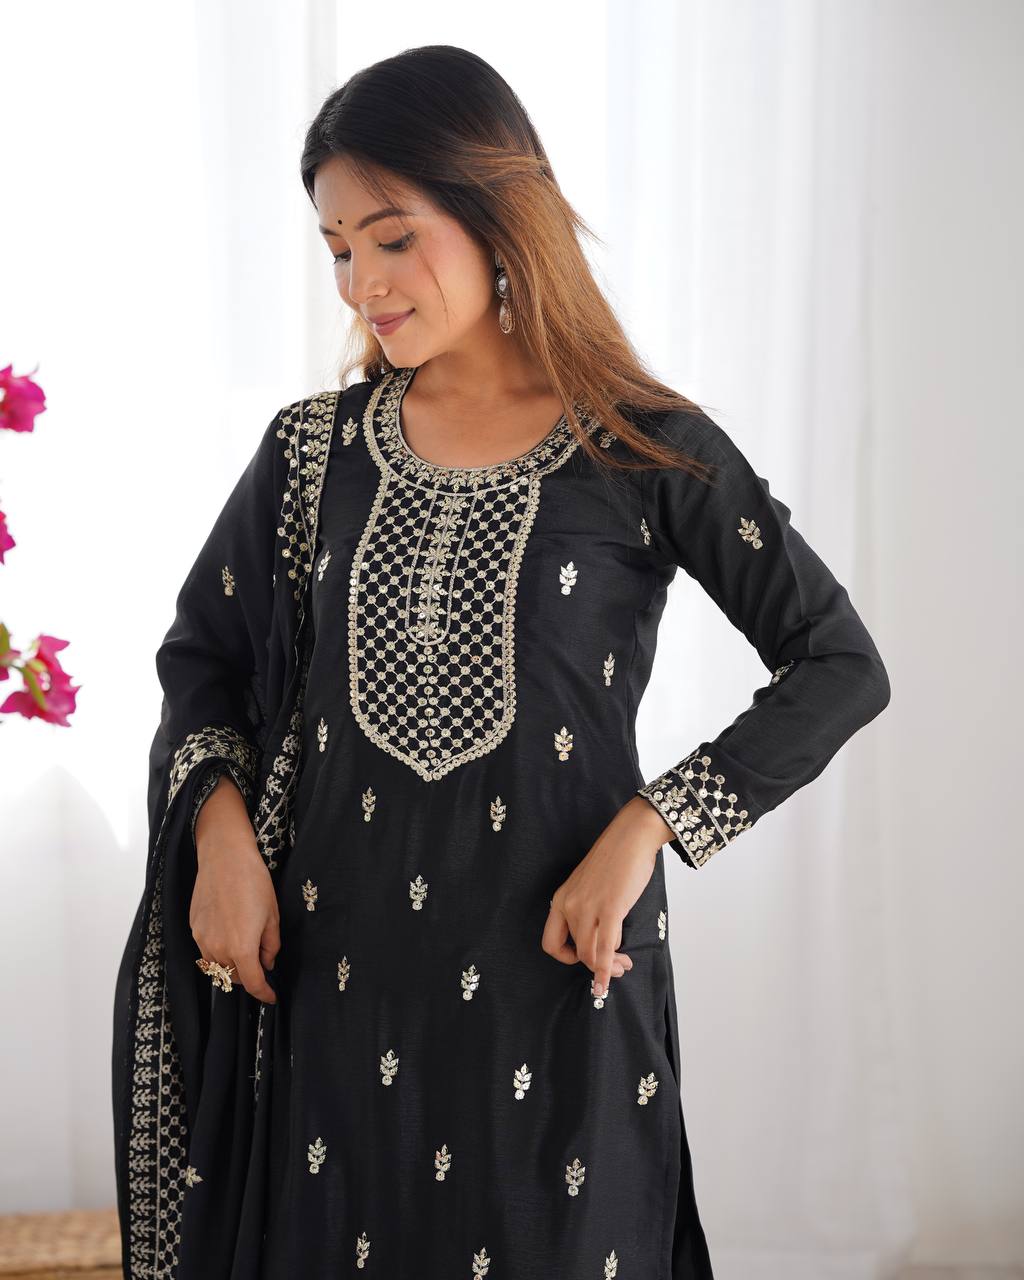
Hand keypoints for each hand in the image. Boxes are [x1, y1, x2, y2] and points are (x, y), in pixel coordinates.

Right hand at [192, 775, 279, 1003]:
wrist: (224, 857)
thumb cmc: (253, 882)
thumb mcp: (272, 915)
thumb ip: (270, 945)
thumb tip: (268, 963)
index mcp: (241, 948)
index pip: (253, 983)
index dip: (264, 994)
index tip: (272, 997)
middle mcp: (218, 949)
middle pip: (233, 977)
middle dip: (249, 976)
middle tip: (262, 964)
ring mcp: (202, 939)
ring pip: (218, 967)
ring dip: (232, 966)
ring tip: (246, 950)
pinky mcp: (194, 928)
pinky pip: (206, 951)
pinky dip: (219, 952)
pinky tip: (229, 936)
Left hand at [542, 795, 666, 997]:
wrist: (630, 837)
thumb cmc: (615, 860)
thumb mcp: (590, 887)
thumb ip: (588, 910)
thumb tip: (600, 940)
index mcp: (561, 899)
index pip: (550, 944)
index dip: (566, 958)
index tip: (584, 957)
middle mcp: (569, 906)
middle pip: (576, 953)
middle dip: (596, 966)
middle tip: (616, 967)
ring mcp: (587, 908)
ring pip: (590, 954)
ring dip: (609, 967)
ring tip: (624, 965)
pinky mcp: (609, 909)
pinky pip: (605, 948)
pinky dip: (606, 970)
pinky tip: (610, 980)